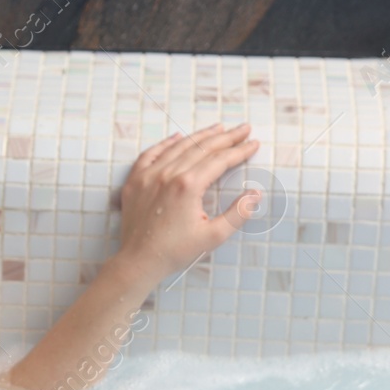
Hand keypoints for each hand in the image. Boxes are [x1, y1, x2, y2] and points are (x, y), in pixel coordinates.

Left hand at [113, 121, 261, 282]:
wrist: (138, 261)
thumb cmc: (175, 251)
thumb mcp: (214, 236)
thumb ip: (238, 213)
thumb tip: (255, 193)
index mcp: (188, 186)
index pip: (220, 160)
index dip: (240, 150)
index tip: (254, 143)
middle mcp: (167, 175)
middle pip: (202, 148)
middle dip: (226, 137)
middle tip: (244, 128)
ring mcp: (148, 176)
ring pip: (178, 147)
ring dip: (201, 136)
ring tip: (219, 128)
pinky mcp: (134, 182)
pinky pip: (150, 154)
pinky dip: (165, 144)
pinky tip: (178, 136)